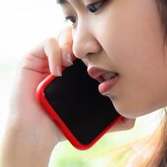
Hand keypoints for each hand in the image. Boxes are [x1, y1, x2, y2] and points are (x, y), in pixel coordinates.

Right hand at [6, 27, 134, 148]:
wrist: (36, 134)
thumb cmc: (61, 127)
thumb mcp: (93, 121)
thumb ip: (113, 120)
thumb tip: (134, 118)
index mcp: (79, 68)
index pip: (94, 45)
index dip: (102, 50)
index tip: (106, 67)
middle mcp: (64, 58)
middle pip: (81, 33)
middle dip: (88, 44)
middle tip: (92, 61)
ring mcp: (48, 56)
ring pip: (65, 32)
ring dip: (73, 44)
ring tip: (73, 63)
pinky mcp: (32, 57)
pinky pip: (48, 41)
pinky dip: (56, 52)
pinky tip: (58, 71)